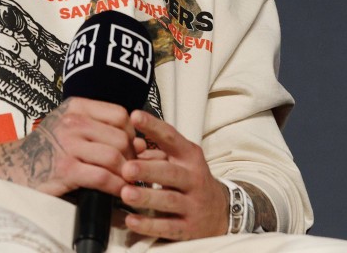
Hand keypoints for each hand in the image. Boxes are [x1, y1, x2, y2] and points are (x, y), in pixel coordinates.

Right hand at [16, 97, 136, 197]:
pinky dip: (115, 187)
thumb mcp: (71, 127)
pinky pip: (103, 177)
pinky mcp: (66, 169)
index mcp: (76, 107)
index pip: (120, 114)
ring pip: (114, 157)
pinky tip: (117, 192)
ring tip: (125, 182)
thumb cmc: (46, 148)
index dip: (131, 133)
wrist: (13, 166)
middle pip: (120, 137)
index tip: (130, 147)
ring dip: (125, 174)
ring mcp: (68, 145)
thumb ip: (103, 131)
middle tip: (129, 170)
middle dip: (131, 157)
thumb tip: (141, 144)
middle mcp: (72, 122)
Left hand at [119, 110, 228, 240]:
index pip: (171, 138)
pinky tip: (131, 221)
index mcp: (189, 156)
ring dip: (147, 197)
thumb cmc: (190, 180)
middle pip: (171, 173)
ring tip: (126, 194)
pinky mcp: (189, 228)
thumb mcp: (180, 161)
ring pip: (170, 200)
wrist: (220, 213)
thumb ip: (155, 153)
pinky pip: (168, 227)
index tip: (135, 117)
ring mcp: (193, 205)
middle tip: (127, 168)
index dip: (153, 127)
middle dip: (148, 170)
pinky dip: (149, 225)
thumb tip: (130, 145)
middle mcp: (194, 179)